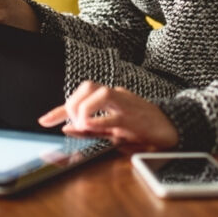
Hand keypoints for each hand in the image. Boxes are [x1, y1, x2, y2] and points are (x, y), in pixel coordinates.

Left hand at [38, 81, 178, 148]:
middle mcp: (118, 96)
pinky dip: (99, 120)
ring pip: (99, 93)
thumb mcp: (115, 130)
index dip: (59, 109)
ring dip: (84, 109)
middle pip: (88, 86)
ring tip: (82, 124)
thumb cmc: (144, 129)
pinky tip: (91, 127)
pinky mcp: (135, 116)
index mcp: (111, 98)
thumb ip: (92, 129)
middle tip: (71, 122)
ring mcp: (127, 104)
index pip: (80, 97)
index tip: (43, 121)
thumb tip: (67, 128)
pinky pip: (113, 114)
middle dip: (73, 103)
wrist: (174, 129)